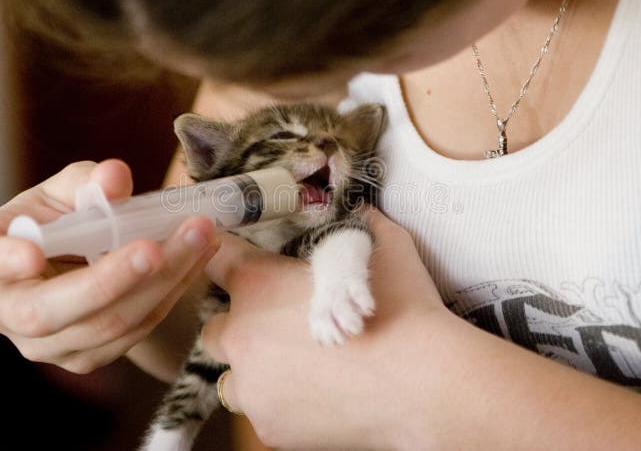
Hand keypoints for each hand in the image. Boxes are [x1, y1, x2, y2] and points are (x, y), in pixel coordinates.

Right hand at [0, 159, 219, 373]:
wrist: (81, 256)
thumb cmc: (61, 218)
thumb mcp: (66, 190)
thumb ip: (86, 181)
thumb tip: (114, 178)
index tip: (32, 251)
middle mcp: (5, 313)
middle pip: (48, 311)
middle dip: (109, 279)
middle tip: (154, 247)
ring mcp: (48, 344)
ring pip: (105, 325)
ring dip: (162, 281)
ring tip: (200, 236)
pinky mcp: (90, 356)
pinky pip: (136, 331)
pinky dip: (174, 291)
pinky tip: (200, 256)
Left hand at [200, 208, 449, 448]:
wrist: (425, 386)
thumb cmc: (405, 311)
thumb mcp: (386, 247)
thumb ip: (362, 223)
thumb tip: (362, 211)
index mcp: (258, 284)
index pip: (215, 260)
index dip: (227, 259)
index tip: (238, 266)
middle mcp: (242, 337)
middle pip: (215, 329)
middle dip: (242, 327)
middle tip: (281, 328)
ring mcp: (252, 389)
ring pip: (233, 379)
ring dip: (256, 371)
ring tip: (299, 368)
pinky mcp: (271, 429)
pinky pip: (263, 413)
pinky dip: (282, 405)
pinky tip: (319, 396)